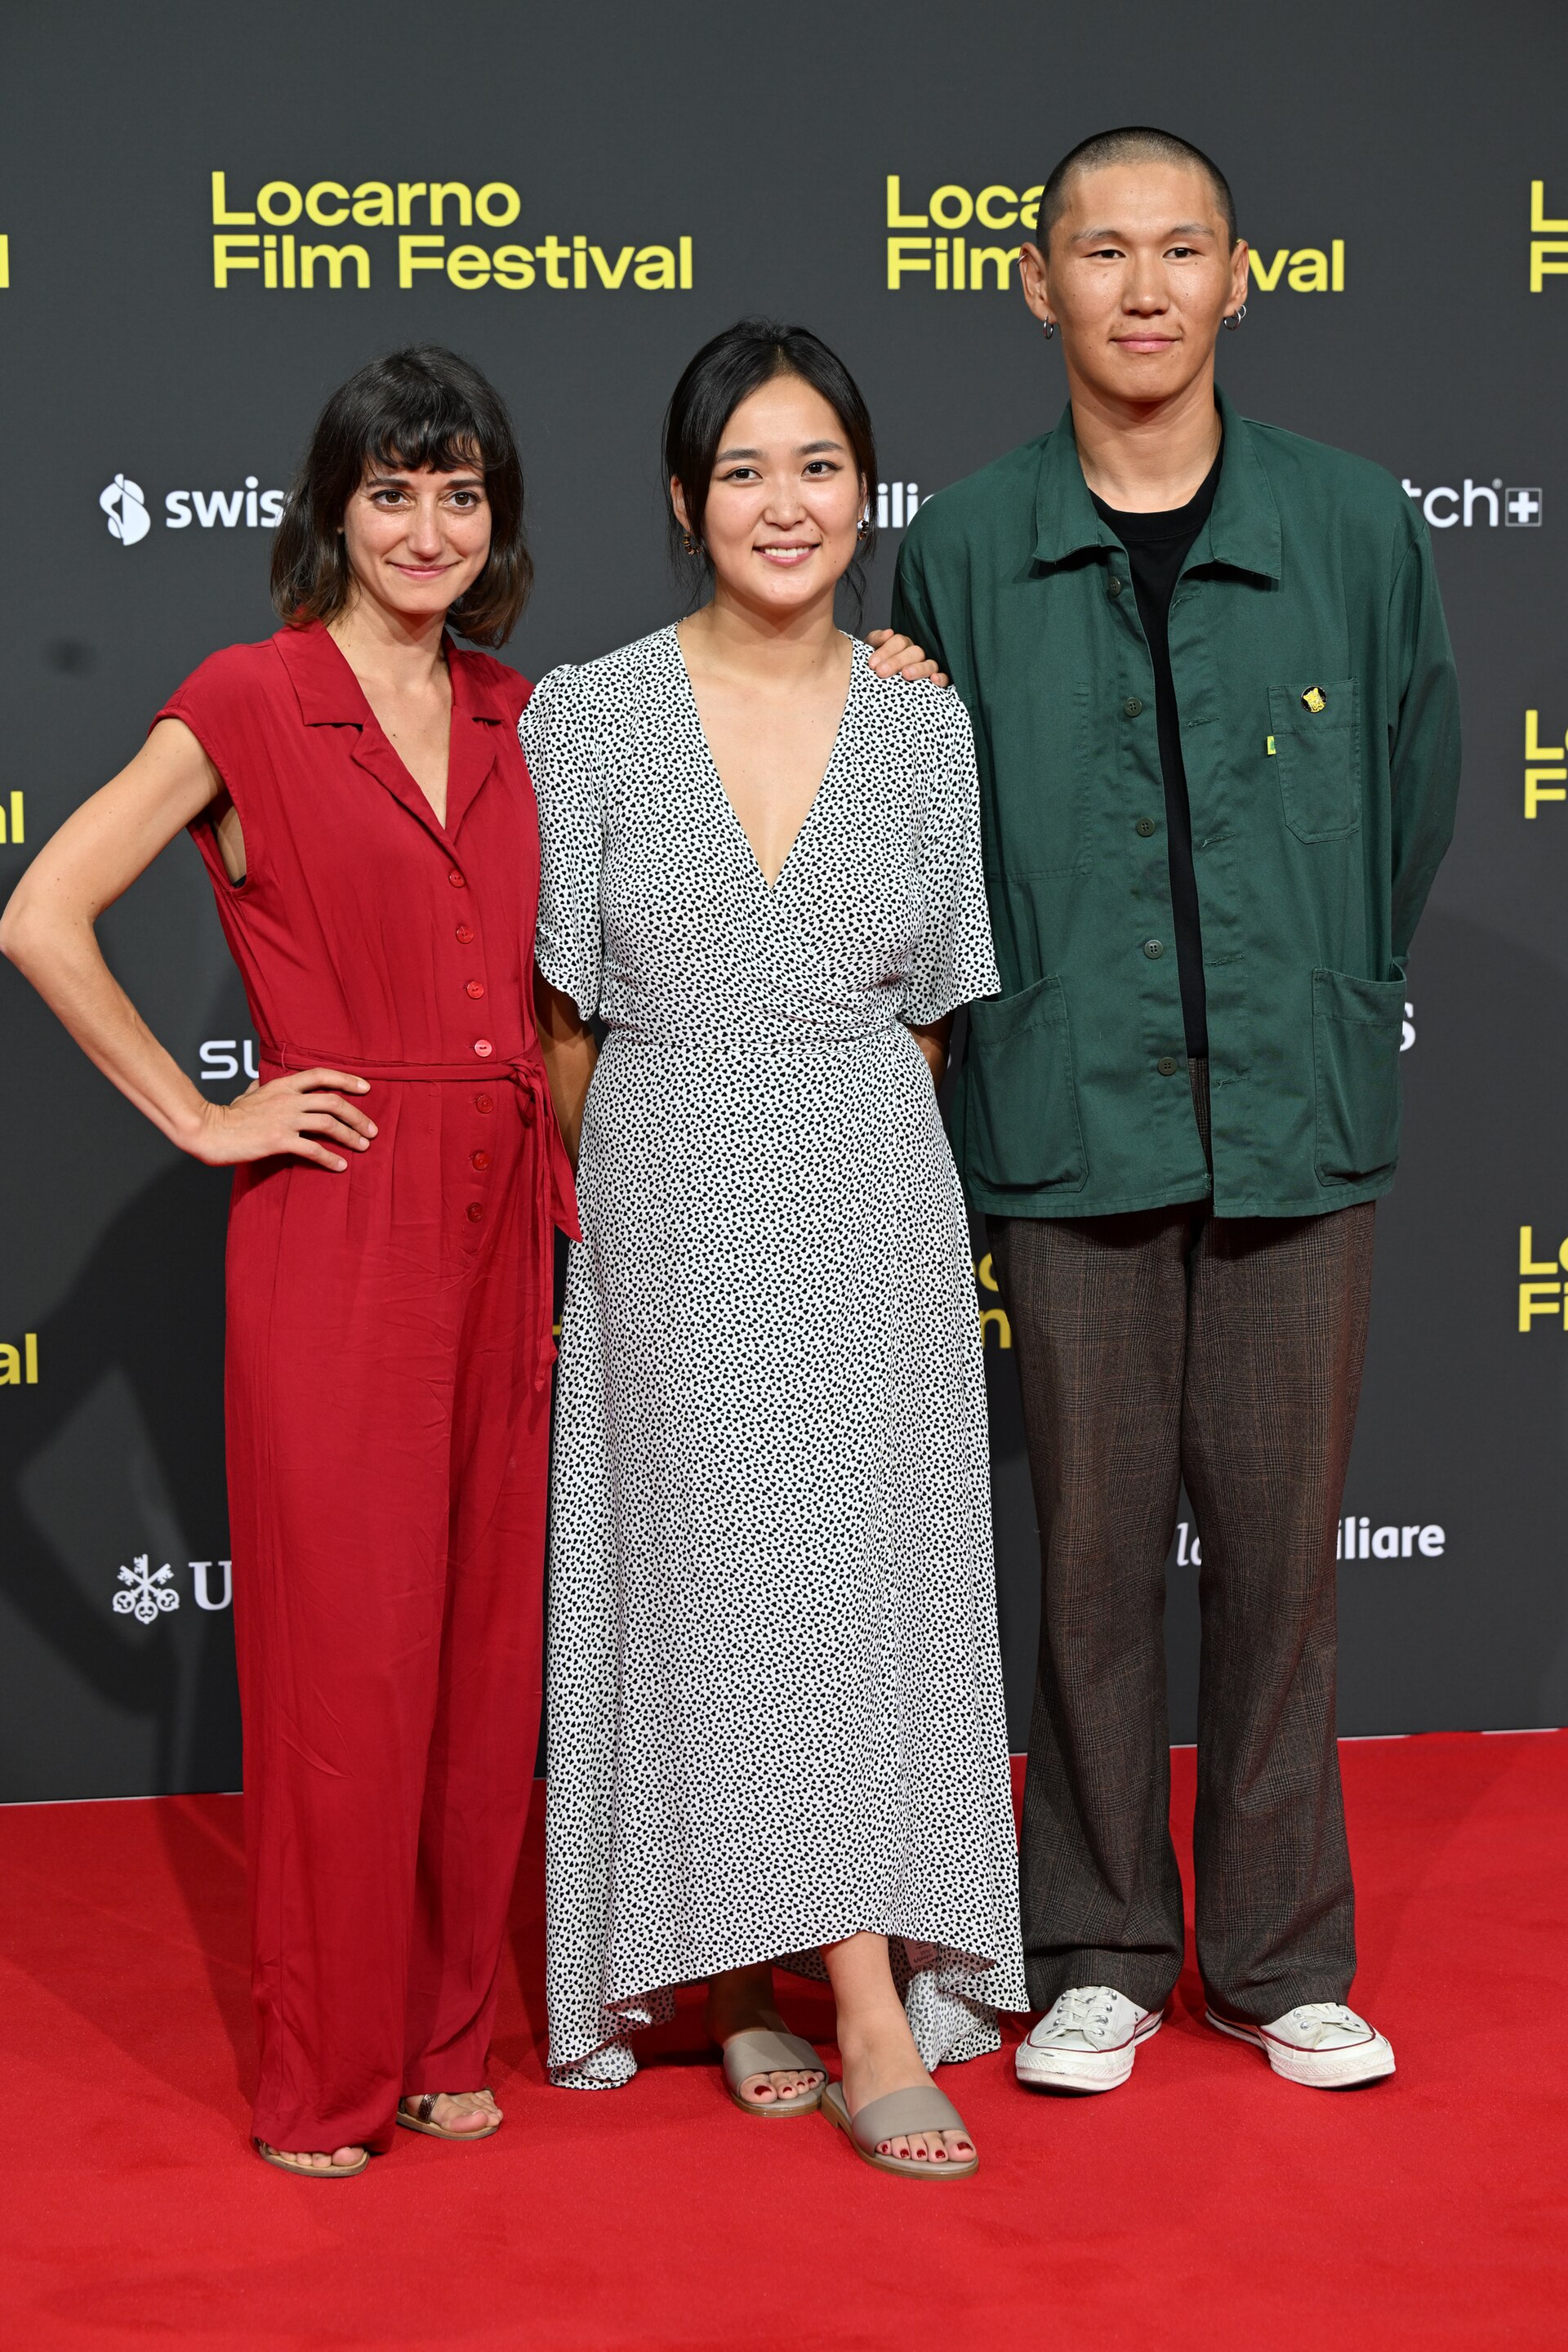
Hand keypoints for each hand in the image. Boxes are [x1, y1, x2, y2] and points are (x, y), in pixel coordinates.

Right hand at [192, 1070, 377, 1171]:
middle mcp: (287, 1099)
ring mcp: (285, 1119)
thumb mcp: (247, 1093)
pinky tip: (341, 1166)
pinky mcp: (279, 1140)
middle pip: (333, 1102)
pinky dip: (330, 1158)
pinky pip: (313, 1149)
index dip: (347, 1080)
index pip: (321, 1075)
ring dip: (351, 1136)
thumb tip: (258, 1082)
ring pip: (328, 1124)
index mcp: (282, 1085)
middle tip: (372, 1129)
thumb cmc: (227, 1115)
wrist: (210, 1130)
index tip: (366, 1088)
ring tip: (363, 1146)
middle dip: (357, 1115)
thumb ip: (259, 1087)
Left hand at [865, 630, 950, 688]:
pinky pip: (945, 679)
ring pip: (930, 664)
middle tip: (881, 672)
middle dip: (897, 661)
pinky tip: (934, 680)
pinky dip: (941, 678)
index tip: (872, 664)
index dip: (886, 651)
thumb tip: (888, 633)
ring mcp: (927, 669)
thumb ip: (876, 640)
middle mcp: (916, 655)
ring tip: (906, 675)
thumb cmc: (874, 669)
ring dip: (918, 668)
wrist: (870, 690)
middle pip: (915, 652)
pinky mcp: (936, 684)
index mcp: (902, 646)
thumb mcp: (869, 652)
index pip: (899, 642)